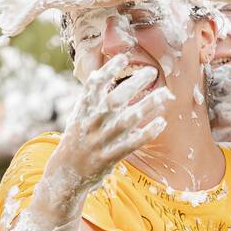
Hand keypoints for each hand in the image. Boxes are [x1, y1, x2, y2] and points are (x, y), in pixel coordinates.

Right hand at [47, 56, 170, 204]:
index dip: (108, 70)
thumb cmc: (78, 140)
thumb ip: (93, 99)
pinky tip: (161, 122)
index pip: (94, 85)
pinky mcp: (109, 157)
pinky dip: (147, 132)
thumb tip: (101, 73)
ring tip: (165, 94)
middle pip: (114, 99)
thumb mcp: (80, 117)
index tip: (124, 57)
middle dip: (134, 84)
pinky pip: (132, 143)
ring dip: (147, 105)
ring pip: (127, 120)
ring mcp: (100, 141)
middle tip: (152, 72)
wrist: (66, 173)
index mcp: (83, 110)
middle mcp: (91, 123)